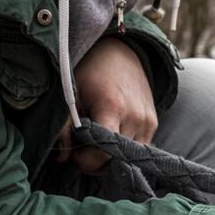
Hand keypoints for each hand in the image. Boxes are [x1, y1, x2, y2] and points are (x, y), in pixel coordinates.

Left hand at [57, 36, 157, 174]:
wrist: (118, 52)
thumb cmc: (90, 73)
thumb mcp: (71, 97)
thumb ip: (64, 129)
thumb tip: (62, 159)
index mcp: (113, 108)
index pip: (102, 154)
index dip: (85, 161)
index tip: (73, 154)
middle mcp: (136, 118)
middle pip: (115, 161)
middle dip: (95, 162)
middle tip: (81, 148)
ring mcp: (148, 122)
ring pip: (127, 159)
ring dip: (109, 157)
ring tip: (95, 141)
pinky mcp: (153, 123)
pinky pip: (137, 148)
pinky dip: (122, 149)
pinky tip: (109, 135)